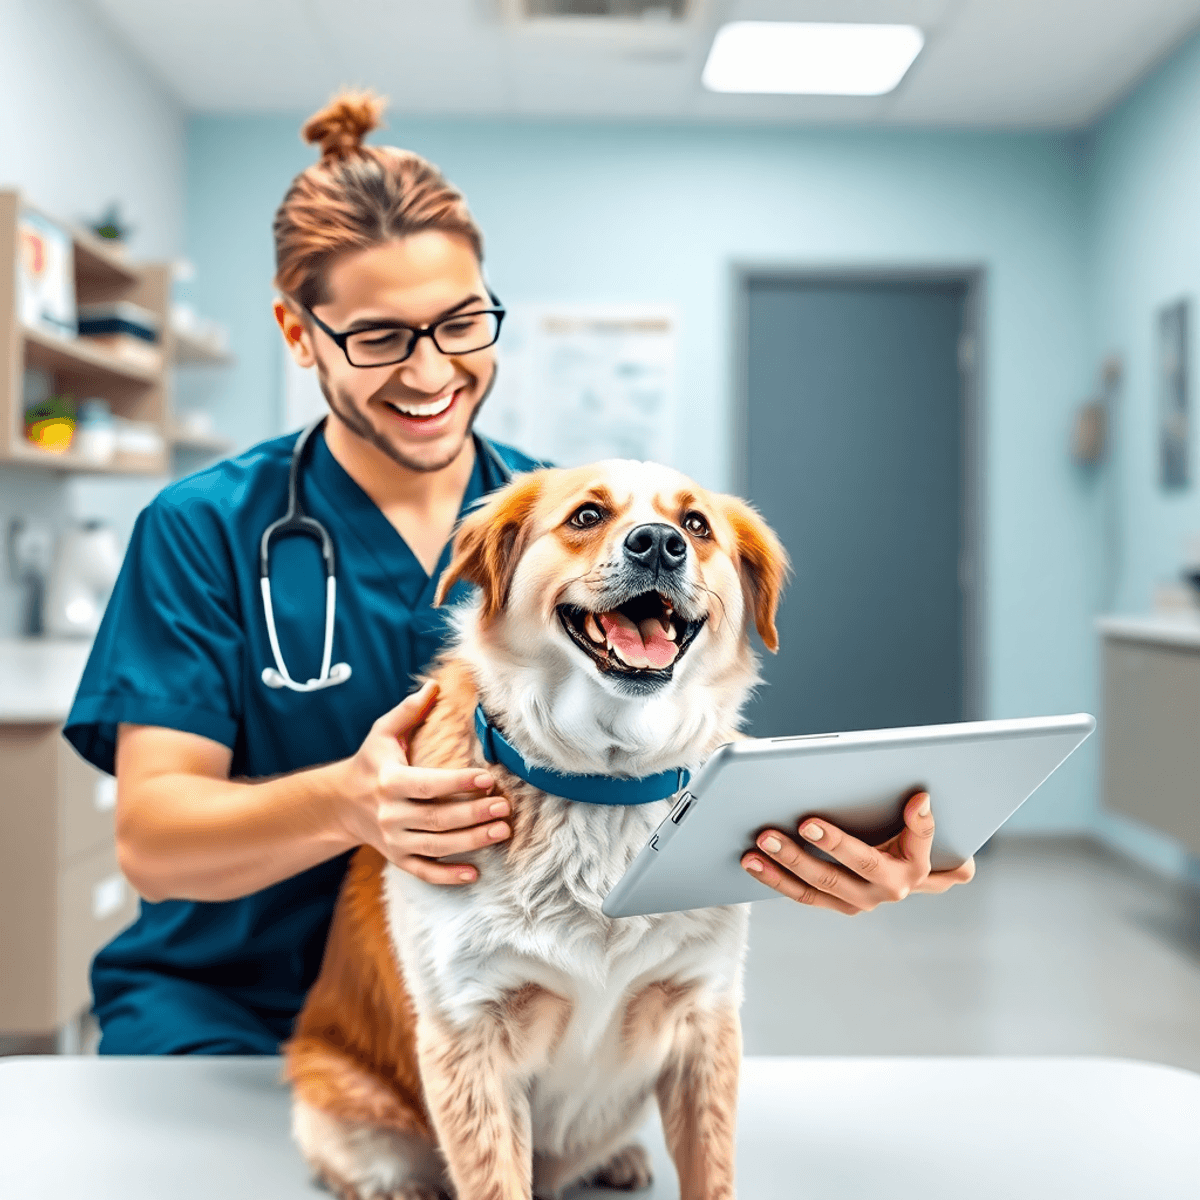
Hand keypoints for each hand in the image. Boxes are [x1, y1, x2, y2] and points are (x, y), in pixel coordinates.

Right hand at [336, 680, 510, 885]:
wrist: (340, 803)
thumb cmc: (370, 762)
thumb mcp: (383, 733)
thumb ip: (409, 710)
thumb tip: (435, 684)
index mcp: (389, 781)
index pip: (428, 784)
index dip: (458, 783)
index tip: (487, 779)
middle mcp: (390, 814)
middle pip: (437, 819)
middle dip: (473, 814)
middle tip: (505, 808)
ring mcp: (393, 840)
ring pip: (436, 846)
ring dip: (471, 842)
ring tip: (502, 832)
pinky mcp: (397, 857)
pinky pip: (423, 872)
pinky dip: (448, 876)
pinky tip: (475, 873)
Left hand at [740, 791, 974, 914]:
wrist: (916, 870)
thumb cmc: (916, 839)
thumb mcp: (924, 830)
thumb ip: (921, 820)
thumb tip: (920, 799)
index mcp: (913, 870)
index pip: (873, 855)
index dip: (838, 842)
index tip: (808, 824)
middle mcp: (887, 890)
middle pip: (835, 875)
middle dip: (798, 855)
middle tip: (769, 835)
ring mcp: (860, 901)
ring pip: (814, 888)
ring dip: (781, 869)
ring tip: (758, 847)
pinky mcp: (840, 903)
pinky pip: (804, 894)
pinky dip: (776, 878)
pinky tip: (753, 862)